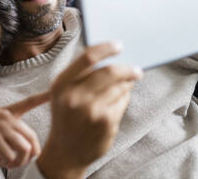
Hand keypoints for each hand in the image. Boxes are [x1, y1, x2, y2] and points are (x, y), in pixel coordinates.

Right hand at [0, 91, 48, 167]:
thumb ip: (8, 131)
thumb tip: (25, 147)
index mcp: (6, 112)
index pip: (28, 102)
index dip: (43, 97)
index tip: (54, 92)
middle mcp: (6, 117)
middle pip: (32, 138)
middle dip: (28, 156)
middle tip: (15, 163)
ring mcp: (0, 126)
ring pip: (25, 149)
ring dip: (18, 162)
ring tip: (5, 164)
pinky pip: (11, 157)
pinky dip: (6, 164)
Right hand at [37, 42, 142, 178]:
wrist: (66, 152)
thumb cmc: (67, 117)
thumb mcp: (63, 93)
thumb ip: (80, 75)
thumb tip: (110, 57)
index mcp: (61, 84)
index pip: (87, 58)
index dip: (106, 48)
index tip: (119, 45)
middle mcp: (74, 96)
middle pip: (109, 71)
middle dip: (127, 68)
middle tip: (136, 69)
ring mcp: (91, 110)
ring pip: (120, 86)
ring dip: (126, 85)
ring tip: (121, 91)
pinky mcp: (106, 122)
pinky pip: (123, 102)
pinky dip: (123, 100)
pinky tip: (115, 106)